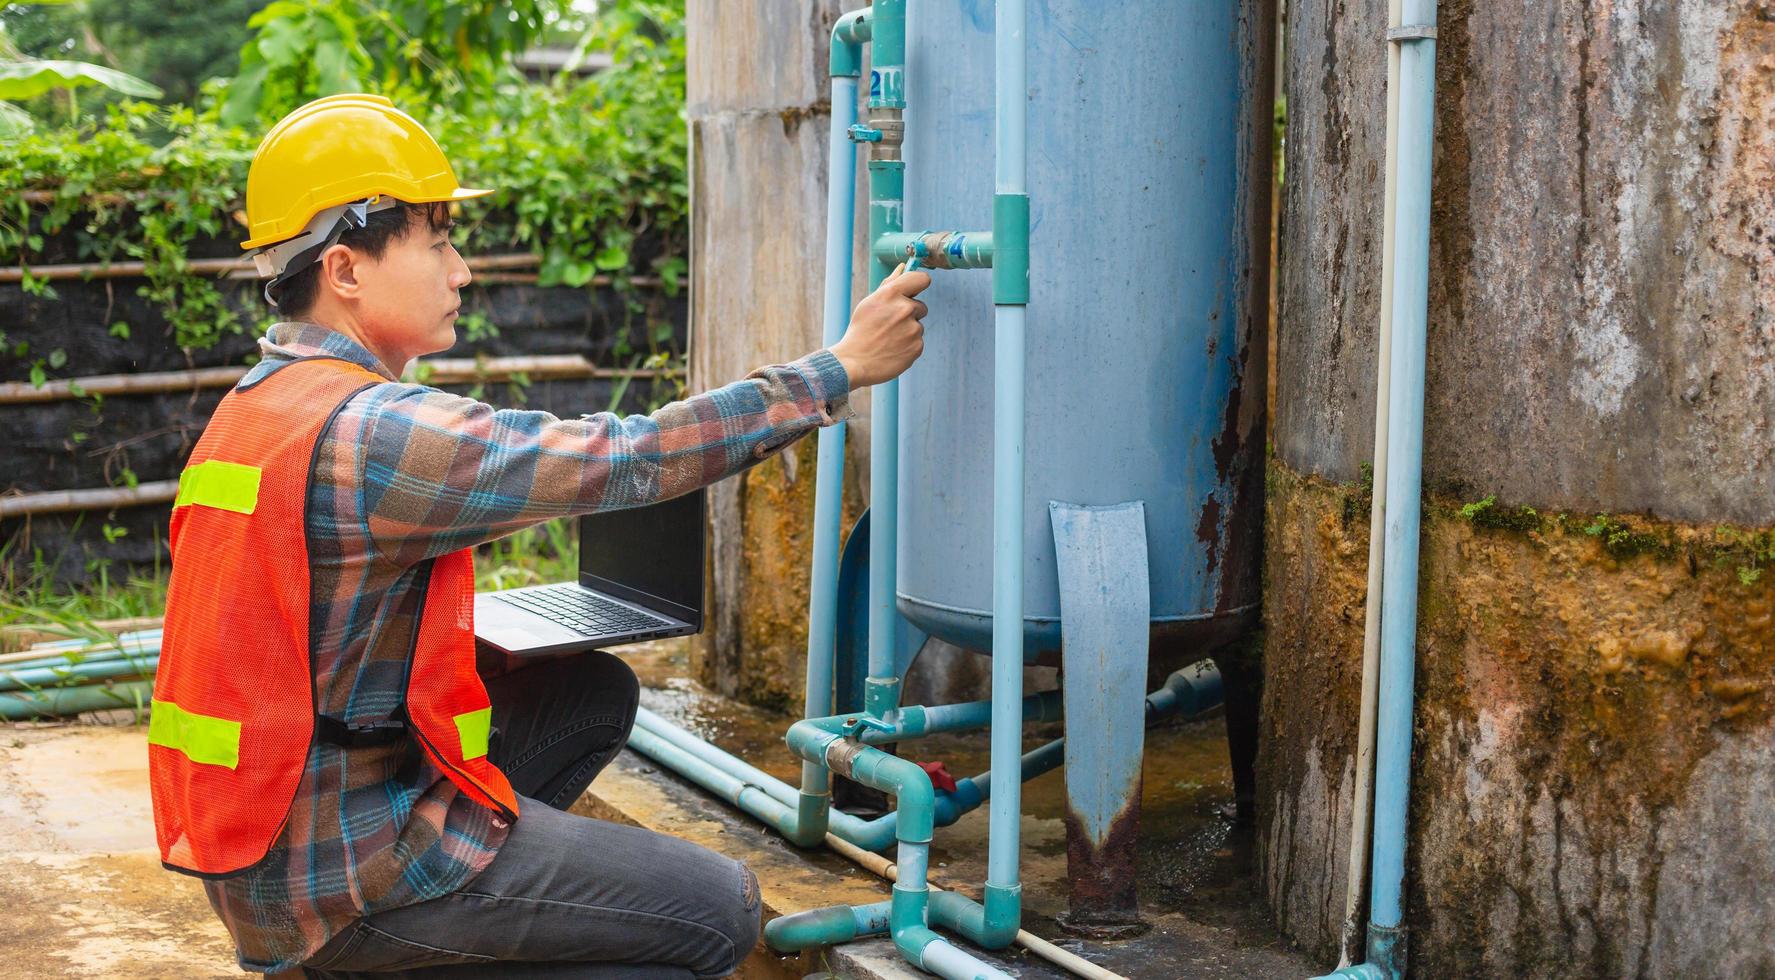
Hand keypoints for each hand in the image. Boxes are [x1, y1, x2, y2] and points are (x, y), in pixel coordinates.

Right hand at [830, 263, 932, 387]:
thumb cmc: (860, 331)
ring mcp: (913, 329)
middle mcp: (905, 309)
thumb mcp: (870, 303)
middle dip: (909, 314)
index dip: (919, 284)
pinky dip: (908, 346)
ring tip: (888, 339)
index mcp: (891, 294)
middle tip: (888, 325)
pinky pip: (918, 342)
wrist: (853, 362)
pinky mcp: (917, 347)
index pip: (921, 279)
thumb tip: (902, 267)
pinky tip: (893, 349)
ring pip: (918, 326)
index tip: (914, 291)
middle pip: (920, 306)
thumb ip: (889, 284)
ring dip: (907, 331)